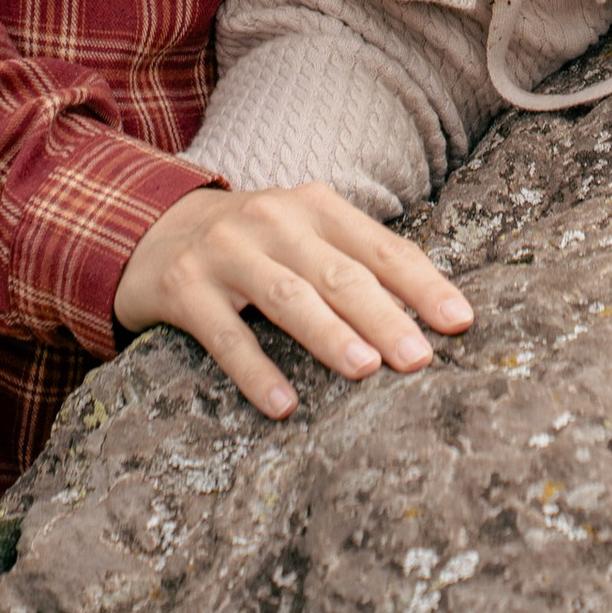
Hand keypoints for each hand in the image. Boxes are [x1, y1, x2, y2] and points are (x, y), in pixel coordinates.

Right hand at [113, 183, 472, 417]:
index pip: (381, 247)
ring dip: (328, 333)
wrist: (151, 230)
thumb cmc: (253, 244)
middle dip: (384, 315)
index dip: (423, 284)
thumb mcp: (303, 236)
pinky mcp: (185, 288)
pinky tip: (284, 405)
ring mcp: (227, 251)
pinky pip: (225, 334)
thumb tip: (428, 320)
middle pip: (339, 273)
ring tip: (365, 368)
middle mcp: (275, 220)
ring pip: (287, 296)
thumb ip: (356, 265)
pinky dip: (256, 370)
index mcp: (316, 207)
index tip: (460, 322)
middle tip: (419, 358)